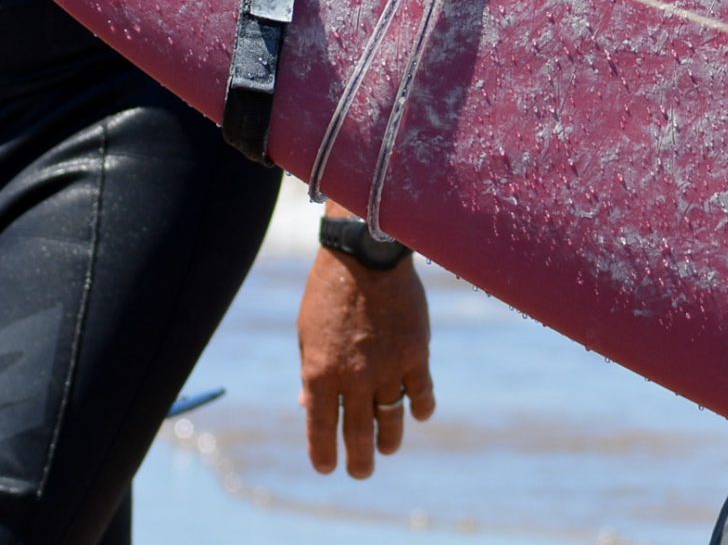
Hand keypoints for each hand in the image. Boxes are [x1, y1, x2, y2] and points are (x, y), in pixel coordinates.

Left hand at [297, 248, 434, 477]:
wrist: (364, 255)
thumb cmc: (328, 292)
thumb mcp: (307, 333)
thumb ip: (311, 372)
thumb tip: (307, 404)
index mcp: (320, 372)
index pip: (320, 428)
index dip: (323, 454)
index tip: (327, 468)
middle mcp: (353, 377)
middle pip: (357, 433)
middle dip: (358, 460)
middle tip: (360, 472)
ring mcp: (387, 368)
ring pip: (391, 419)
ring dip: (389, 440)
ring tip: (387, 448)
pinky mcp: (416, 355)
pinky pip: (421, 394)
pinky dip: (421, 408)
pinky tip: (418, 414)